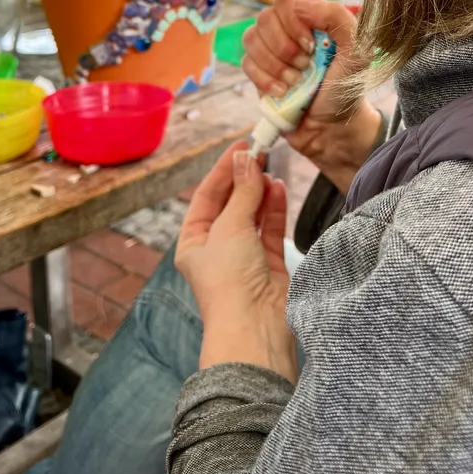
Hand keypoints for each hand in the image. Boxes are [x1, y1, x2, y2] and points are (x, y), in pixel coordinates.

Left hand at [176, 141, 297, 382]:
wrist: (255, 328)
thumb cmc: (229, 280)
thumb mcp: (230, 227)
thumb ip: (242, 192)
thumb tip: (246, 159)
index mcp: (193, 242)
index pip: (207, 196)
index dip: (223, 169)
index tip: (241, 146)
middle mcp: (217, 249)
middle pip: (230, 204)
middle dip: (243, 179)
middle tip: (260, 153)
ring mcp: (244, 256)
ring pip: (252, 215)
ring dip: (259, 192)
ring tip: (269, 170)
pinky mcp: (268, 265)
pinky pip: (270, 229)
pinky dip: (274, 209)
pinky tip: (278, 189)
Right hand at [242, 0, 382, 190]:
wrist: (332, 128)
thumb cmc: (346, 87)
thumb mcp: (357, 51)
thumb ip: (337, 18)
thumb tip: (298, 6)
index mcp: (313, 16)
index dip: (293, 21)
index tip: (311, 45)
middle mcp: (288, 28)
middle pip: (265, 18)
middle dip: (285, 48)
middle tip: (306, 67)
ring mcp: (270, 49)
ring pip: (251, 39)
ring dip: (275, 65)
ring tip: (295, 82)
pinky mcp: (258, 70)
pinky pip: (246, 63)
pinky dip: (264, 79)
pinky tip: (282, 92)